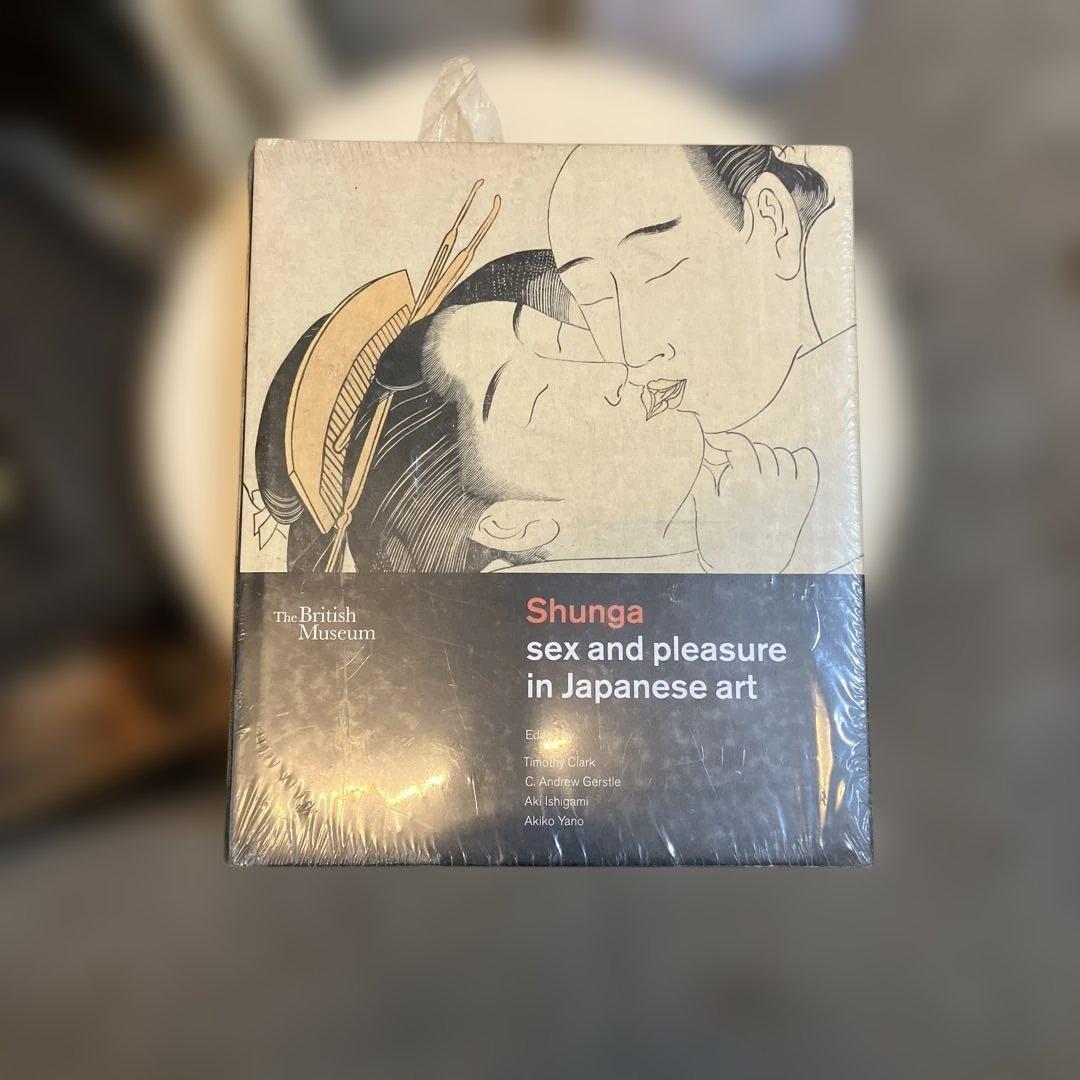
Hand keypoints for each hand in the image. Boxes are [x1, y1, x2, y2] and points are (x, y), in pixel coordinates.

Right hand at [692, 432, 818, 572]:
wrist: (749, 573)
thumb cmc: (722, 545)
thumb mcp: (706, 513)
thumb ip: (703, 483)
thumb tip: (704, 460)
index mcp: (745, 485)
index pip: (740, 445)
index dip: (726, 439)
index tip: (717, 442)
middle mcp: (771, 485)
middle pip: (761, 450)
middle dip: (745, 453)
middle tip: (735, 464)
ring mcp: (790, 492)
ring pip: (784, 456)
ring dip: (769, 458)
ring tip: (758, 470)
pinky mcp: (803, 501)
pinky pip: (808, 467)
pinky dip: (800, 459)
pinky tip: (786, 466)